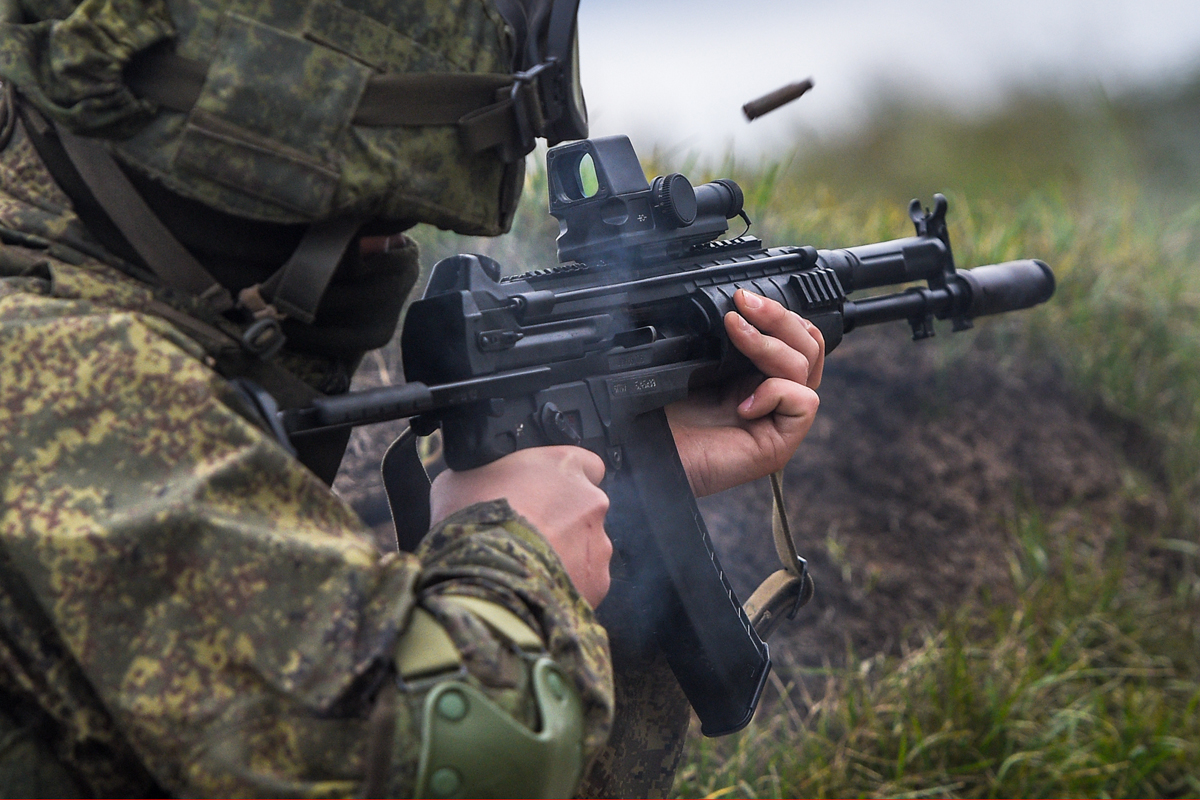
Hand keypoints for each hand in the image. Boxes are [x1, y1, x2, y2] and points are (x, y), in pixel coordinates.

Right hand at [429, 446, 612, 606]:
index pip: (584, 464)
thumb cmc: (471, 524)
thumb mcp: (459, 481)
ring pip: (586, 548)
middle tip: (527, 537)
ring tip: (527, 567)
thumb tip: (478, 485)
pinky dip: (566, 585)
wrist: (484, 578)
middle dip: (561, 523)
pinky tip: (537, 588)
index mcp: (563, 466)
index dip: (563, 481)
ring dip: (564, 555)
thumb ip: (485, 477)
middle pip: (583, 510)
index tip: (546, 494)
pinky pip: (584, 582)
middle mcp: (590, 500)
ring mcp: (597, 543)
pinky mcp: (597, 581)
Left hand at [667, 289, 823, 496]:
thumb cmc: (661, 412)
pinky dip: (776, 393)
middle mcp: (774, 396)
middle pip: (808, 345)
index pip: (796, 336)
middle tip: (743, 302)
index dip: (779, 313)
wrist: (646, 450)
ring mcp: (778, 420)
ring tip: (735, 333)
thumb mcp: (694, 362)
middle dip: (779, 316)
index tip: (741, 297)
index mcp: (757, 375)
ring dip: (770, 344)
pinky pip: (804, 402)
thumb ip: (722, 339)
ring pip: (805, 367)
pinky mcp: (779, 444)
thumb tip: (738, 306)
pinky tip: (742, 405)